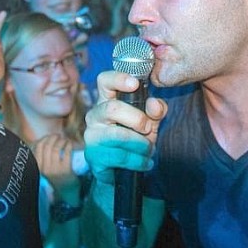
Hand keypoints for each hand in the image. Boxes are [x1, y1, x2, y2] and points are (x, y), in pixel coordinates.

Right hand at [32, 134, 79, 198]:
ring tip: (64, 139)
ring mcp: (55, 169)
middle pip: (47, 146)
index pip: (38, 146)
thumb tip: (42, 139)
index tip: (50, 136)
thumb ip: (42, 156)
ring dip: (61, 140)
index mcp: (38, 166)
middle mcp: (45, 168)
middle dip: (53, 138)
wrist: (66, 192)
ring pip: (56, 148)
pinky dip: (68, 145)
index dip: (45, 138)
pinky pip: (67, 152)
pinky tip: (69, 143)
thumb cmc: (56, 177)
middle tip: (58, 136)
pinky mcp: (66, 170)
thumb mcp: (45, 167)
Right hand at [83, 70, 167, 185]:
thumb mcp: (150, 121)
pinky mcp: (92, 156)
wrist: (122, 168)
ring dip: (140, 144)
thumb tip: (155, 104)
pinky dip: (137, 160)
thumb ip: (156, 110)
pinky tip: (145, 162)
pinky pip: (117, 156)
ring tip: (150, 150)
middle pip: (112, 108)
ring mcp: (91, 135)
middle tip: (148, 128)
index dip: (118, 79)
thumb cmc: (135, 136)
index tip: (135, 84)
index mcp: (108, 100)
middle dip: (137, 119)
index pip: (104, 80)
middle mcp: (95, 115)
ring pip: (116, 136)